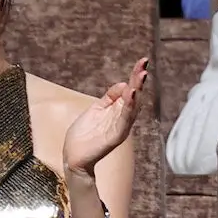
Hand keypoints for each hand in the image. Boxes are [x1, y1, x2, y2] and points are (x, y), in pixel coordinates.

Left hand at [64, 57, 146, 177]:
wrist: (73, 156)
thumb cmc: (84, 134)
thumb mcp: (96, 109)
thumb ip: (109, 97)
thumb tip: (123, 83)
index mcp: (118, 110)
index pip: (130, 89)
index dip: (135, 75)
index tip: (142, 61)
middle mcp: (123, 117)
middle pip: (134, 95)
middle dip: (139, 80)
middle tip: (144, 65)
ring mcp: (121, 126)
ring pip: (132, 106)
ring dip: (137, 90)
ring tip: (141, 76)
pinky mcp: (116, 135)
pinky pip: (124, 119)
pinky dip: (128, 107)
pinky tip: (131, 94)